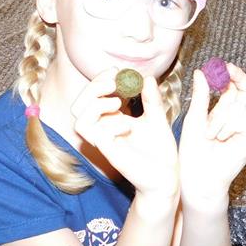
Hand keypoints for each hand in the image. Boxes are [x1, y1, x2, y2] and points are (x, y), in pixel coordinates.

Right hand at [71, 71, 178, 200]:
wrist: (167, 175)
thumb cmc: (159, 149)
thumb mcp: (157, 117)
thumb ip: (151, 98)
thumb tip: (147, 77)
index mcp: (110, 120)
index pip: (90, 97)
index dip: (99, 80)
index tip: (117, 70)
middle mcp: (103, 130)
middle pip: (78, 105)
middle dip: (93, 87)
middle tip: (114, 80)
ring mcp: (104, 143)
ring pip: (79, 120)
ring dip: (96, 105)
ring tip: (120, 102)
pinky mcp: (110, 154)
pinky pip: (97, 136)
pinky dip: (111, 125)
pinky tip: (130, 125)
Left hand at [179, 64, 245, 209]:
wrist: (198, 178)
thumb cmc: (193, 152)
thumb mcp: (195, 118)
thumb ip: (201, 96)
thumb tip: (201, 72)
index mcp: (227, 116)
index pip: (237, 90)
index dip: (233, 76)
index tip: (223, 65)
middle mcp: (240, 122)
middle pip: (245, 92)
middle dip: (233, 82)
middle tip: (225, 71)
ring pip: (236, 106)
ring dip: (216, 118)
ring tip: (208, 136)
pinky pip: (239, 118)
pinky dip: (223, 126)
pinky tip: (218, 140)